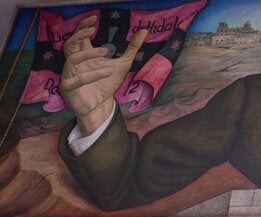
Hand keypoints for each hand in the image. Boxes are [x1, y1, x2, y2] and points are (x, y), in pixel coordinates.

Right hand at [60, 15, 147, 134]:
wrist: (102, 107)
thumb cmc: (107, 84)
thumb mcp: (123, 64)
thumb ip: (132, 48)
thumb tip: (144, 31)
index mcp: (83, 55)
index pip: (78, 36)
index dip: (82, 26)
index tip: (93, 18)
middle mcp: (74, 63)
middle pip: (69, 44)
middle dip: (78, 34)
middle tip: (93, 28)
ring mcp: (69, 75)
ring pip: (72, 59)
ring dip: (88, 54)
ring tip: (105, 51)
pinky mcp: (69, 88)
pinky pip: (77, 79)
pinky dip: (93, 74)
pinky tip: (108, 71)